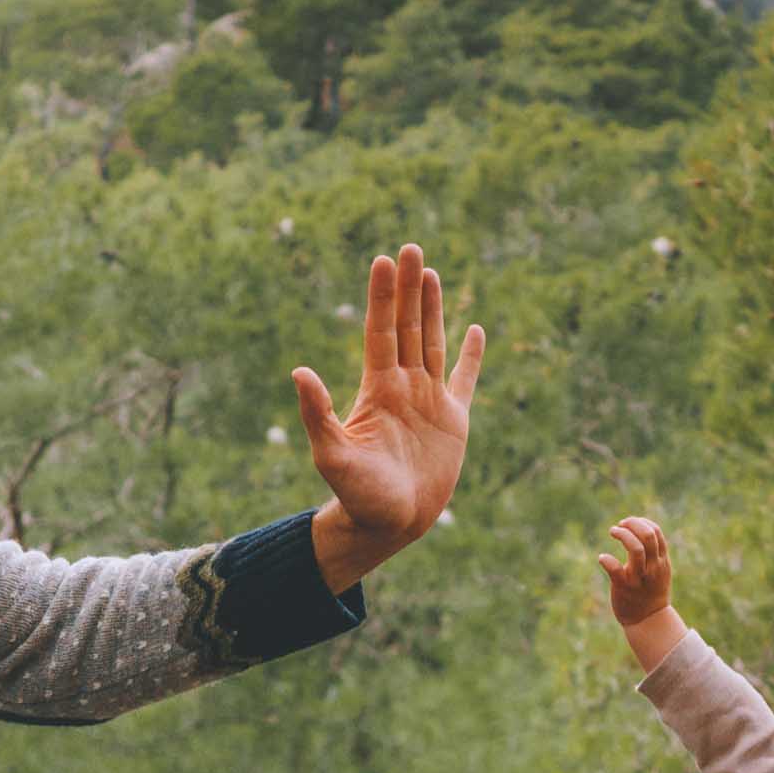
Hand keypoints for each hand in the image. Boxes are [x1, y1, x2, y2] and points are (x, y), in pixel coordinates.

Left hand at [297, 242, 485, 590]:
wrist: (388, 524)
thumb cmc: (357, 495)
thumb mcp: (332, 454)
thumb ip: (317, 413)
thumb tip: (298, 371)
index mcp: (377, 389)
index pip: (381, 331)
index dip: (383, 297)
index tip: (383, 260)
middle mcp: (403, 387)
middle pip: (407, 326)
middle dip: (408, 288)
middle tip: (409, 247)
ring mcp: (429, 401)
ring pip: (432, 342)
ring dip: (433, 308)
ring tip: (430, 272)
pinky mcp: (454, 421)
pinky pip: (465, 380)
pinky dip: (472, 356)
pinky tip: (475, 329)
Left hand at [597, 515, 688, 669]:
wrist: (649, 621)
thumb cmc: (651, 592)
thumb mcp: (659, 570)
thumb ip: (654, 553)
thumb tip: (641, 529)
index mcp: (662, 561)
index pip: (655, 532)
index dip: (641, 522)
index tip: (629, 524)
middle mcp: (652, 567)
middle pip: (647, 536)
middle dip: (632, 524)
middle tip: (619, 526)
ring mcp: (638, 577)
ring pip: (635, 548)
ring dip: (622, 535)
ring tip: (613, 532)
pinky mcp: (624, 587)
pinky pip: (615, 569)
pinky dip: (606, 559)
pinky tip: (602, 558)